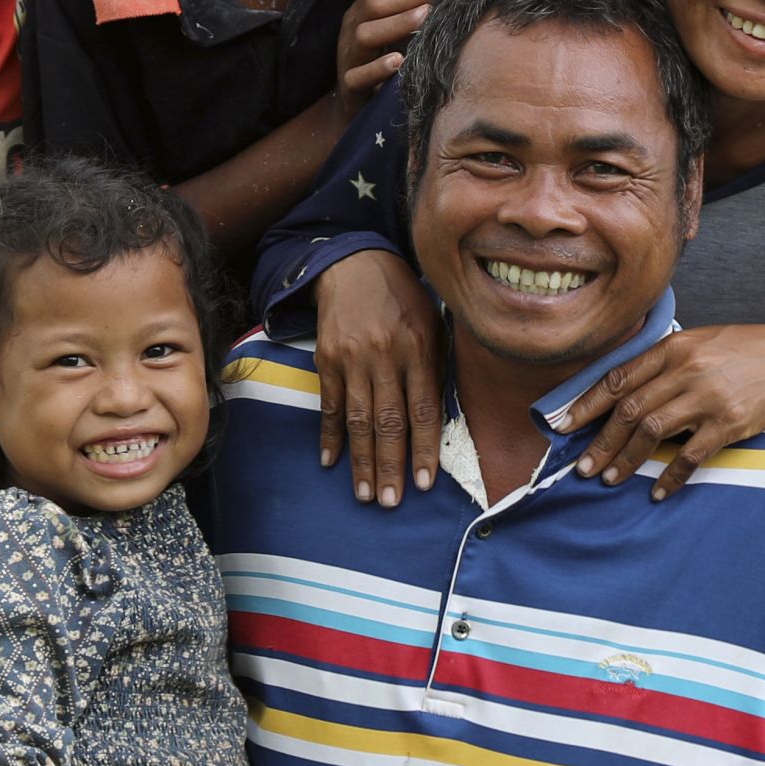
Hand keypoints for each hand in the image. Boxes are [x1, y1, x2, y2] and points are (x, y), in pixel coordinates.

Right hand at [312, 252, 441, 507]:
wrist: (355, 263)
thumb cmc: (404, 299)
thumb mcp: (433, 323)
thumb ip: (436, 367)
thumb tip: (437, 420)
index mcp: (419, 347)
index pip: (423, 410)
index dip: (424, 449)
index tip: (425, 483)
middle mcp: (385, 355)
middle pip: (389, 421)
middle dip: (391, 466)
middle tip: (392, 502)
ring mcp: (353, 358)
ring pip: (358, 419)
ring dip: (362, 461)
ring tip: (366, 494)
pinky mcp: (327, 358)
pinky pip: (330, 404)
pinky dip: (330, 435)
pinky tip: (331, 461)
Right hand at [336, 0, 448, 106]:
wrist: (358, 105)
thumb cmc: (384, 60)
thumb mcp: (396, 30)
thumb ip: (412, 7)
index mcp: (362, 10)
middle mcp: (352, 29)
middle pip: (374, 3)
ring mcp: (349, 58)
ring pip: (365, 35)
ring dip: (396, 24)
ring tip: (425, 16)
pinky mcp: (350, 87)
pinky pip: (358, 76)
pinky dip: (378, 68)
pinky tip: (399, 60)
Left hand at [565, 327, 764, 497]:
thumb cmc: (748, 352)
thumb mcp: (703, 343)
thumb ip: (666, 362)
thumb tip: (627, 388)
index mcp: (674, 348)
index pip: (618, 378)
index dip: (587, 405)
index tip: (565, 426)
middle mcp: (686, 370)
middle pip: (629, 410)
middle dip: (600, 442)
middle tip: (582, 467)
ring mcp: (708, 397)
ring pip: (651, 432)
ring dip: (625, 460)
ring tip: (609, 480)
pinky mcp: (730, 423)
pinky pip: (690, 455)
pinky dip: (670, 477)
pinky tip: (657, 492)